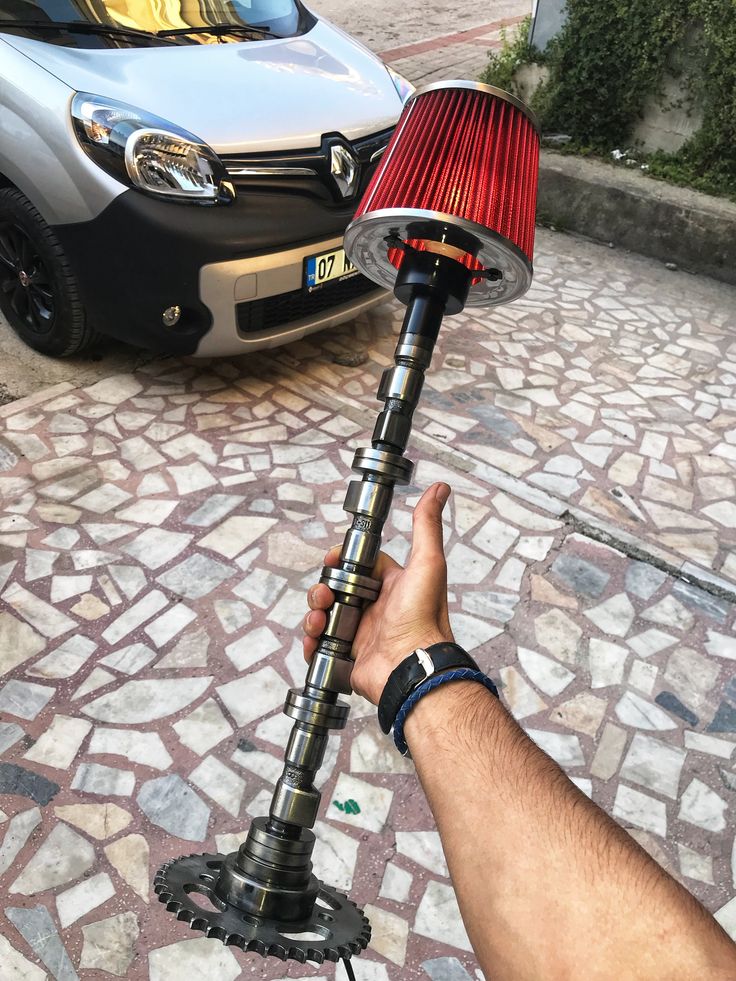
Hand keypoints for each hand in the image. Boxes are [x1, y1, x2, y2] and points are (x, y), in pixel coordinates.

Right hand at [302, 482, 453, 704]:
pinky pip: (320, 647)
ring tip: (318, 617)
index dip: (342, 560)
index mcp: (392, 588)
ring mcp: (360, 635)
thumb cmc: (423, 618)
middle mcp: (376, 610)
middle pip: (336, 590)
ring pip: (324, 616)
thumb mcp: (427, 562)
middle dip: (322, 588)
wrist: (411, 668)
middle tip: (324, 594)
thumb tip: (439, 488)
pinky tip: (315, 640)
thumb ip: (426, 525)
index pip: (359, 566)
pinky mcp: (347, 658)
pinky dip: (312, 643)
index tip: (331, 558)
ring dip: (313, 613)